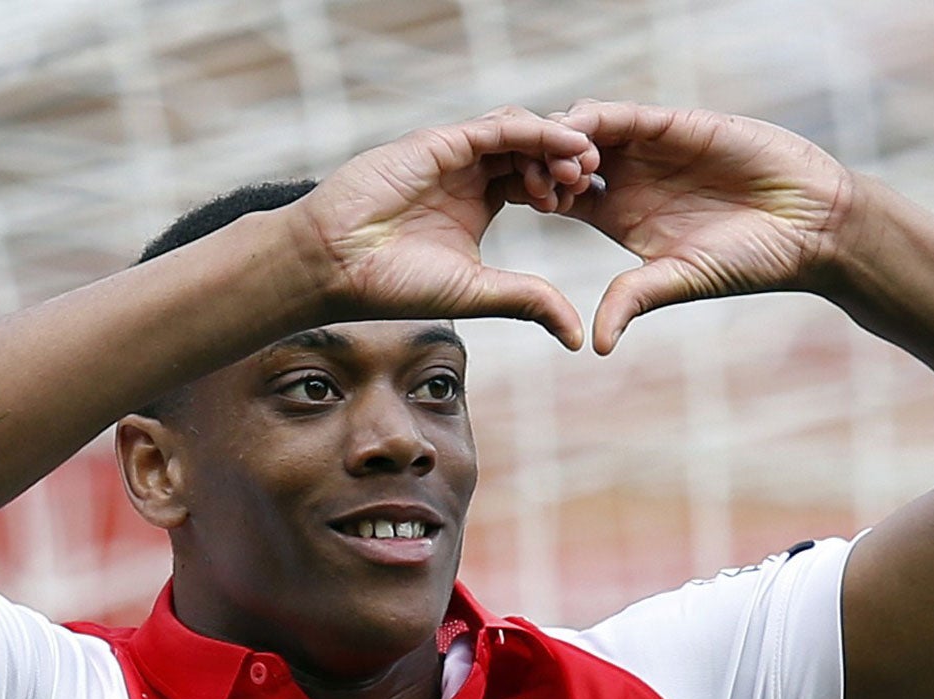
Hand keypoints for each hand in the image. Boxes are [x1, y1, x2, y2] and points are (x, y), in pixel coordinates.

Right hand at [292, 107, 600, 349]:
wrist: (337, 267)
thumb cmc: (394, 284)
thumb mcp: (478, 292)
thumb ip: (528, 301)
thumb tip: (577, 337)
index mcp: (478, 204)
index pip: (533, 181)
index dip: (565, 188)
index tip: (595, 204)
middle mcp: (468, 175)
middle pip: (532, 152)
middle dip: (568, 161)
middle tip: (596, 179)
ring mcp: (452, 155)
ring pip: (519, 134)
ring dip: (556, 142)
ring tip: (586, 163)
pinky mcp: (438, 142)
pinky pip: (495, 126)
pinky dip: (533, 131)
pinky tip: (563, 142)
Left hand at [549, 102, 853, 352]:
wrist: (810, 224)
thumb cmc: (750, 261)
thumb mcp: (681, 280)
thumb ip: (635, 299)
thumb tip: (596, 346)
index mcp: (618, 216)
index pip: (558, 196)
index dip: (535, 194)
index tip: (529, 206)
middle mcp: (629, 178)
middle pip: (560, 157)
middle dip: (540, 162)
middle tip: (540, 185)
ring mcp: (650, 148)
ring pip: (584, 128)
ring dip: (563, 142)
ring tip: (567, 170)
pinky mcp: (676, 123)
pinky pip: (623, 114)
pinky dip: (596, 122)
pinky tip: (585, 143)